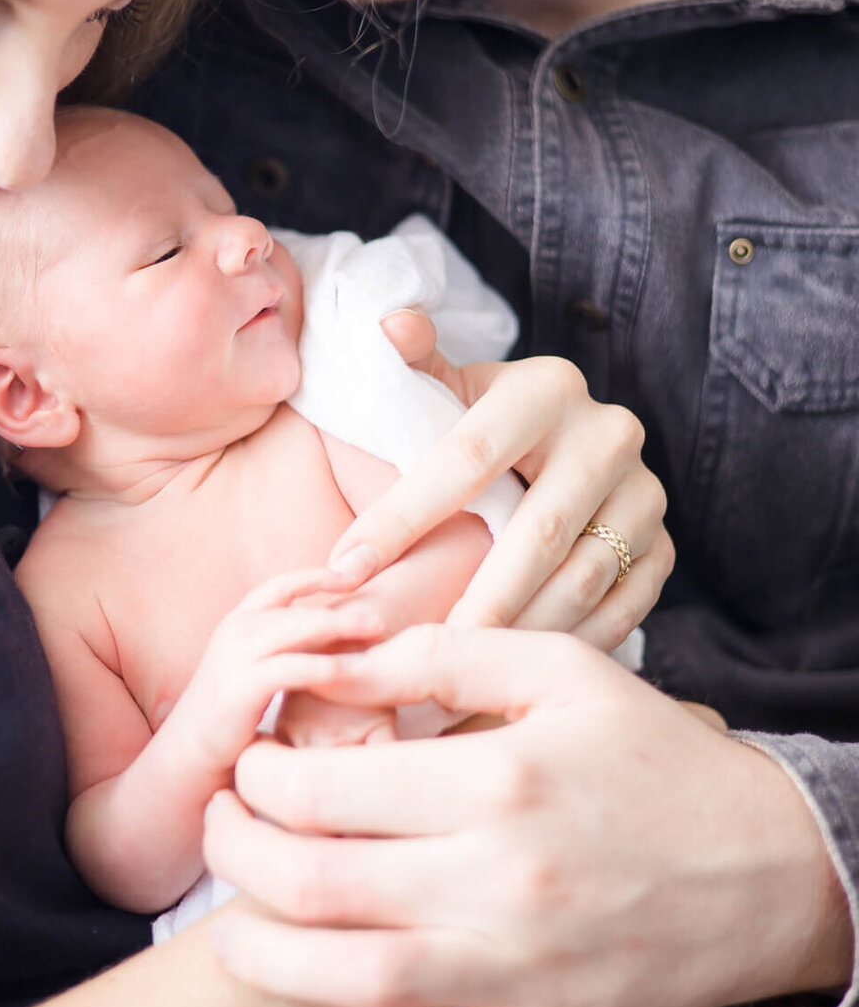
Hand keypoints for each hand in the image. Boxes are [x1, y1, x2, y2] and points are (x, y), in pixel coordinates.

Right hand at [176, 566, 384, 773]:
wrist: (188, 753)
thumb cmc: (228, 713)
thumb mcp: (248, 666)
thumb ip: (277, 645)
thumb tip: (324, 633)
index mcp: (237, 621)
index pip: (280, 584)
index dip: (317, 576)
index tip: (352, 575)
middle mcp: (235, 630)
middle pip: (298, 608)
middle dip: (341, 607)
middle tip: (378, 616)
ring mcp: (237, 655)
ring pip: (299, 629)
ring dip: (342, 627)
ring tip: (377, 631)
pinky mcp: (244, 684)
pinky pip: (295, 668)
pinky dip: (329, 667)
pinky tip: (357, 672)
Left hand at [203, 626, 850, 1006]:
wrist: (771, 865)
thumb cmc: (654, 755)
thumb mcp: (560, 669)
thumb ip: (440, 653)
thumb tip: (331, 656)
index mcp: (497, 782)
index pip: (324, 786)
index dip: (258, 772)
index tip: (251, 760)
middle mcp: (501, 884)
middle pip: (313, 882)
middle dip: (234, 853)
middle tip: (223, 826)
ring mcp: (521, 974)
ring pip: (349, 985)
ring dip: (260, 958)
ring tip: (230, 926)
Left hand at [330, 330, 672, 649]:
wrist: (570, 449)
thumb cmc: (481, 427)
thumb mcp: (449, 389)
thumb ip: (412, 365)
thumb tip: (387, 326)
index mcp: (547, 387)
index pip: (467, 458)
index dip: (401, 516)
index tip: (342, 567)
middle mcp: (610, 434)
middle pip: (534, 533)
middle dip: (470, 599)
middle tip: (411, 653)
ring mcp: (646, 494)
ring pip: (581, 580)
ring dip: (518, 636)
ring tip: (456, 679)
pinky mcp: (665, 548)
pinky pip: (619, 613)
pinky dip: (564, 649)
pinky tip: (511, 679)